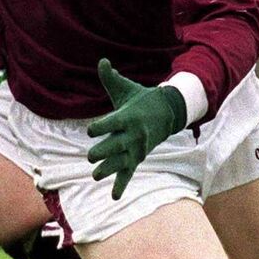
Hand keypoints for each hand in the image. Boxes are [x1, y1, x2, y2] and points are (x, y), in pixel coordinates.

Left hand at [86, 58, 187, 199]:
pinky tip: (113, 197)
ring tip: (95, 176)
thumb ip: (111, 78)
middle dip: (104, 151)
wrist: (167, 113)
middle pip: (117, 144)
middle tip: (91, 156)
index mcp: (129, 117)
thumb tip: (102, 62)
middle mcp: (133, 135)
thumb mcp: (126, 89)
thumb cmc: (140, 99)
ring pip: (121, 161)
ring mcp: (136, 148)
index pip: (114, 122)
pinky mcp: (137, 158)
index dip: (102, 126)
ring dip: (109, 169)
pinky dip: (121, 185)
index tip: (90, 130)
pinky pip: (128, 173)